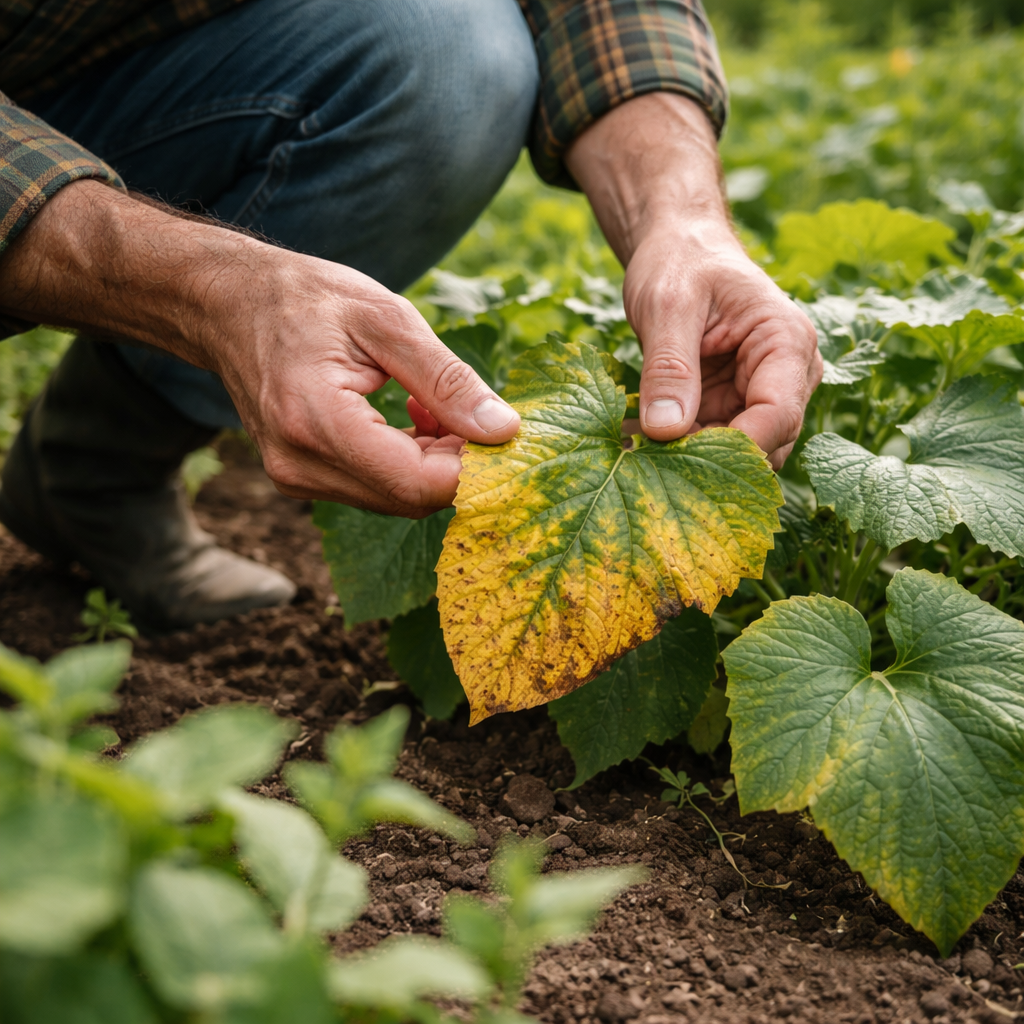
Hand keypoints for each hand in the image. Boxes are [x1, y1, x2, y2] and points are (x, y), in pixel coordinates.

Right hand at [0, 181, 518, 514]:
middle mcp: (300, 465)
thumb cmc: (305, 299)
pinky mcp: (300, 480)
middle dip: (454, 463)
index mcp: (317, 420)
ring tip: (428, 405)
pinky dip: (406, 463)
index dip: (470, 464)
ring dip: (430, 463)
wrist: (227, 304)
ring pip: (397, 500)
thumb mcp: (388, 320)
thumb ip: (448, 380)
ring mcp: (295, 479)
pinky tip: (407, 419)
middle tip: (464, 408)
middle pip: (411, 500)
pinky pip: (375, 491)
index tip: (491, 424)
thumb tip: (504, 430)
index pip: (418, 483)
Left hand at [566, 92, 821, 467]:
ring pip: (739, 450)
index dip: (735, 447)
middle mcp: (787, 374)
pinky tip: (635, 439)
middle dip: (711, 458)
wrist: (677, 246)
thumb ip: (669, 367)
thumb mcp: (667, 306)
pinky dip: (677, 446)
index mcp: (786, 342)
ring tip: (635, 449)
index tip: (679, 459)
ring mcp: (760, 392)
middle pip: (766, 442)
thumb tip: (665, 432)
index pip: (778, 414)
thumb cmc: (680, 261)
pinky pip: (712, 440)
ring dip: (691, 458)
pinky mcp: (731, 404)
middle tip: (647, 460)